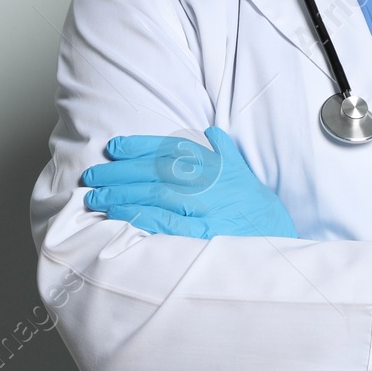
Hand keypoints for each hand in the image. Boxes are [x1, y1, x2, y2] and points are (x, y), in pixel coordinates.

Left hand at [81, 126, 297, 239]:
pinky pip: (164, 224)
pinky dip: (139, 218)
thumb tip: (212, 132)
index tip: (113, 147)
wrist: (278, 238)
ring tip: (96, 198)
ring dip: (121, 196)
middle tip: (93, 176)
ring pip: (154, 195)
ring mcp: (204, 209)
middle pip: (154, 172)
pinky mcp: (201, 235)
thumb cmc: (255, 207)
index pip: (168, 149)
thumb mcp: (243, 172)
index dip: (138, 146)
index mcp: (212, 164)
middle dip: (119, 173)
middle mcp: (206, 183)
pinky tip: (119, 216)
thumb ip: (224, 151)